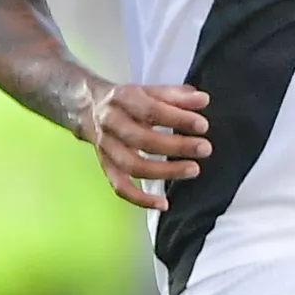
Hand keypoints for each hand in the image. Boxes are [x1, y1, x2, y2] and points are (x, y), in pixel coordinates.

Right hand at [83, 82, 209, 210]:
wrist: (89, 108)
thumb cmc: (128, 101)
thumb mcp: (151, 90)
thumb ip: (177, 96)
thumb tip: (203, 100)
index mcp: (123, 99)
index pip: (151, 110)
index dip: (178, 119)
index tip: (202, 126)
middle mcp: (111, 124)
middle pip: (142, 140)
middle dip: (177, 146)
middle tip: (204, 148)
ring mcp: (107, 147)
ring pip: (133, 165)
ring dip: (165, 171)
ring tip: (193, 169)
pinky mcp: (106, 166)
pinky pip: (120, 186)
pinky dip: (140, 199)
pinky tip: (163, 203)